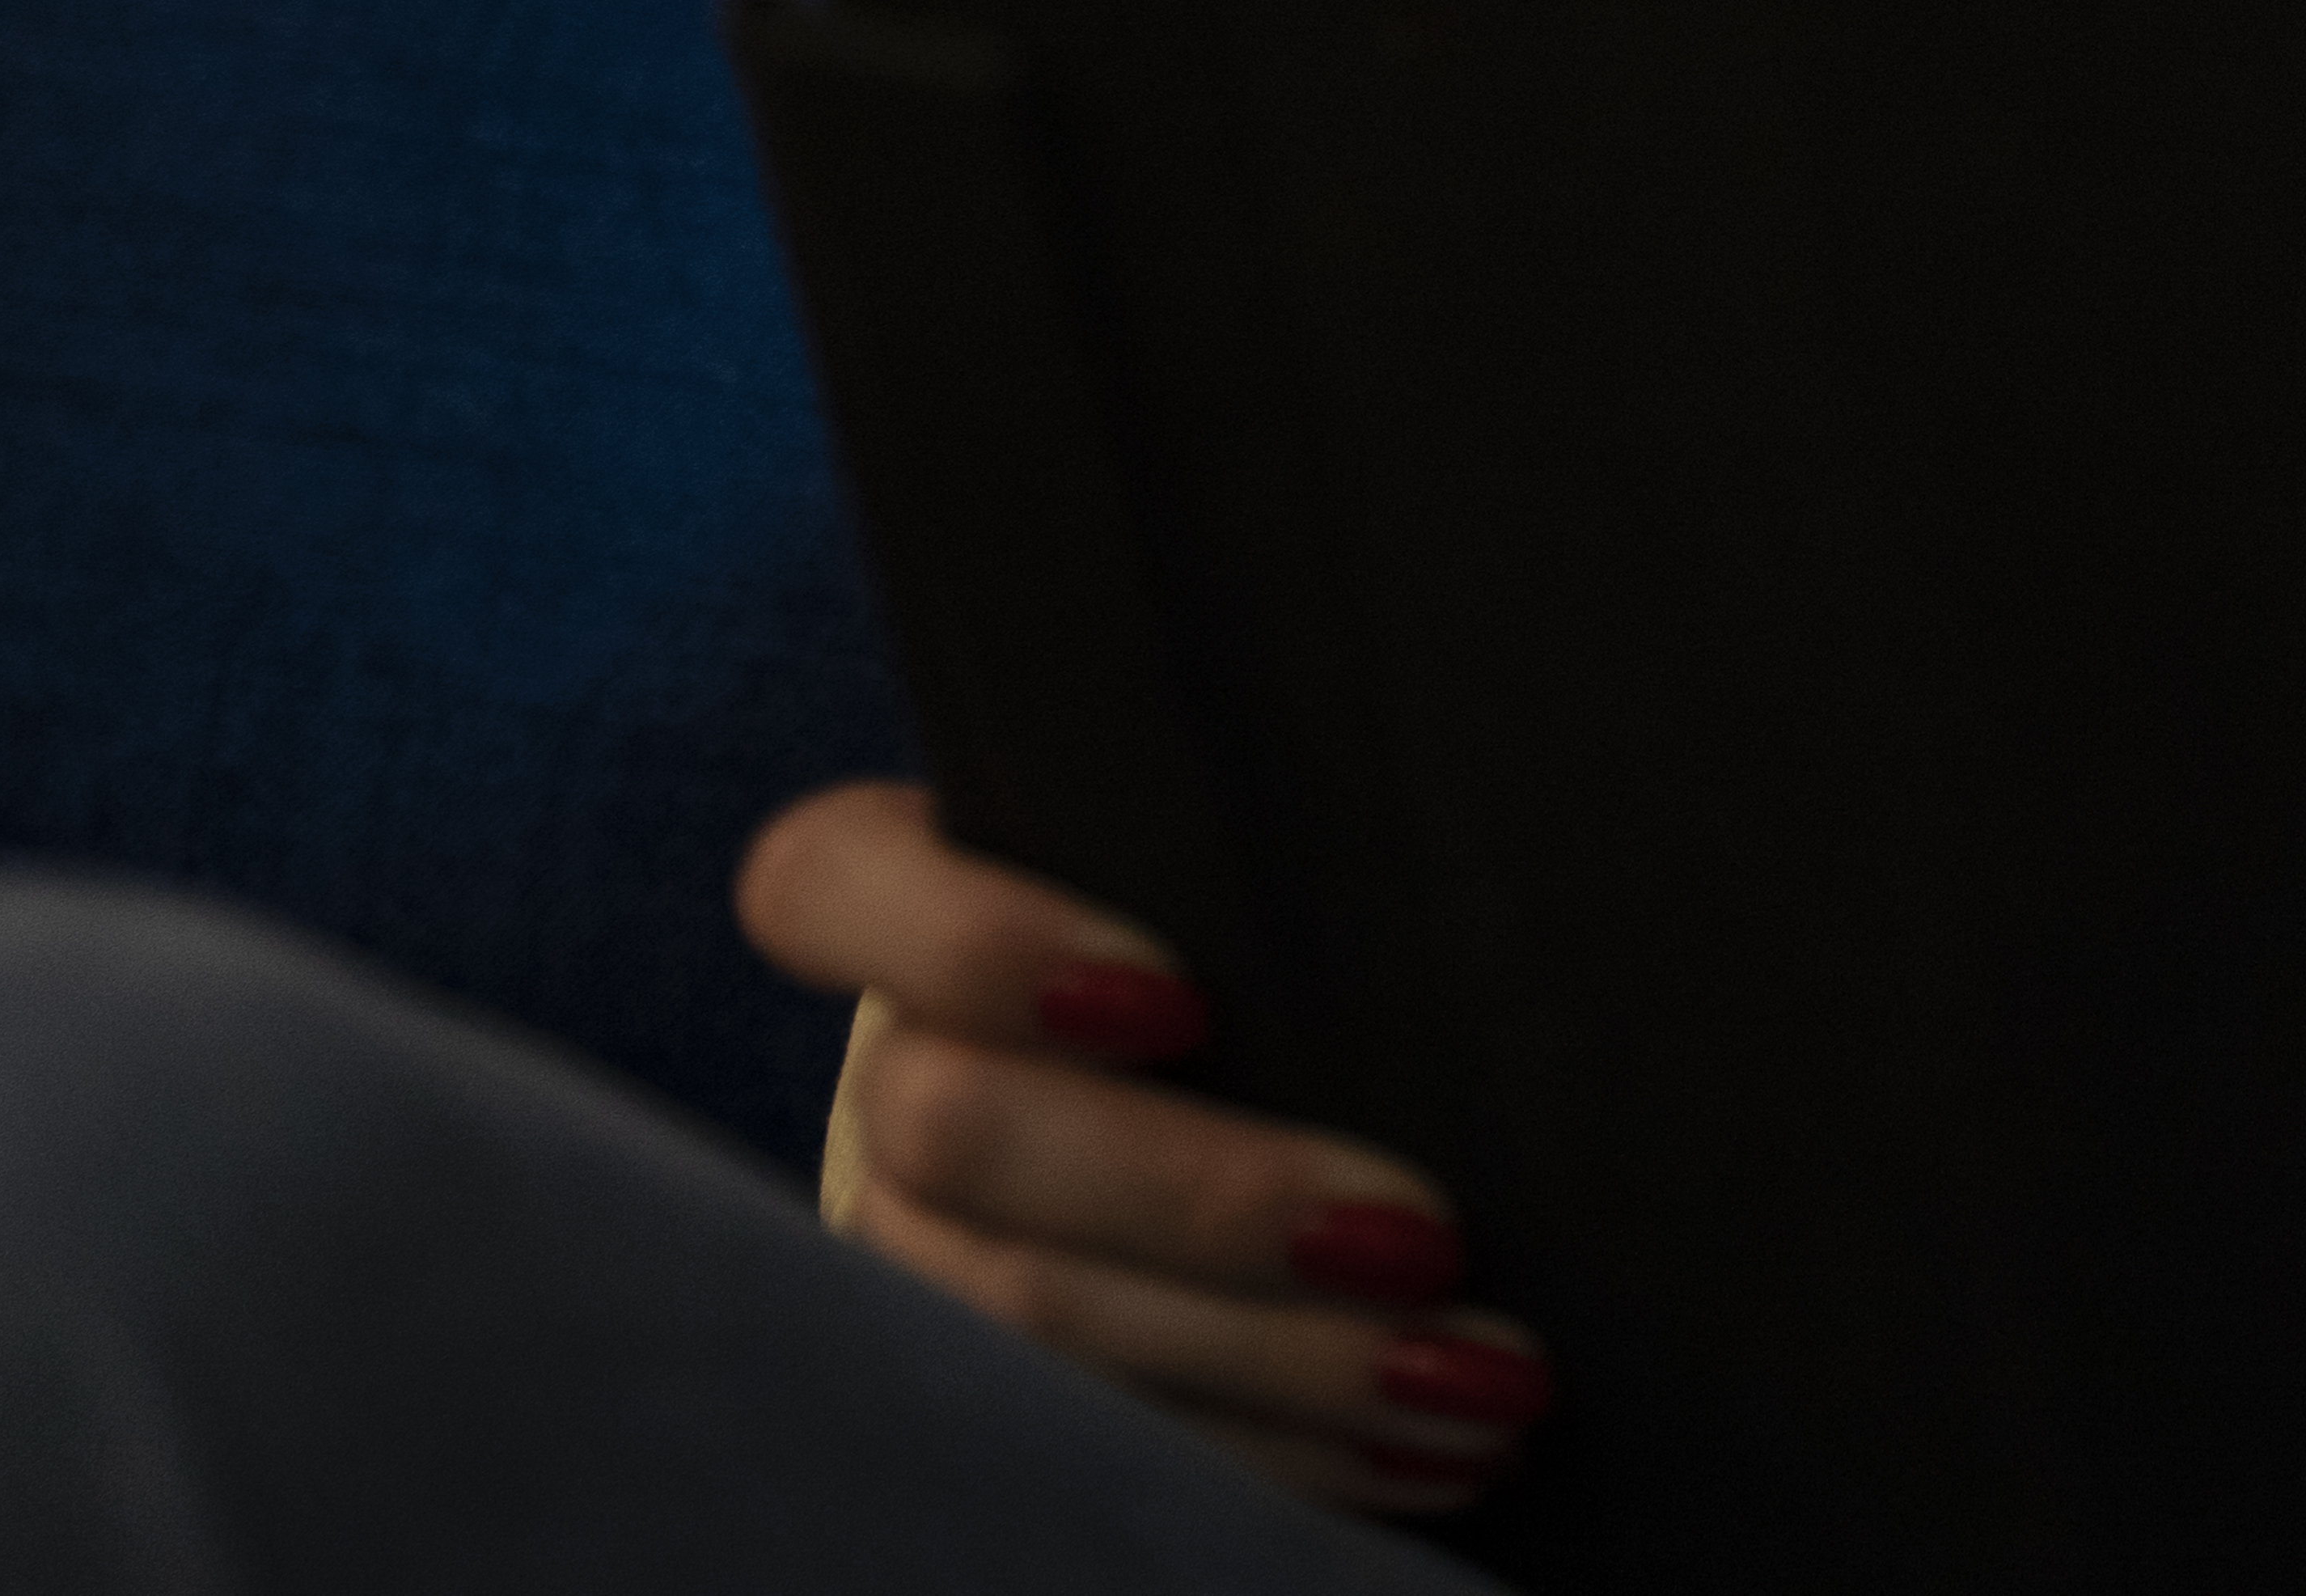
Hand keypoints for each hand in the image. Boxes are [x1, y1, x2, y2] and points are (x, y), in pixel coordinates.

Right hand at [735, 784, 1552, 1515]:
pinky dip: (1279, 1451)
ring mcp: (915, 1245)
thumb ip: (1268, 853)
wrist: (1291, 1071)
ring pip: (1027, 1316)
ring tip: (1479, 1377)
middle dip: (1205, 1200)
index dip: (977, 944)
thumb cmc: (1299, 919)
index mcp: (909, 898)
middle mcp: (886, 1077)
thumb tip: (1443, 868)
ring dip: (1277, 1358)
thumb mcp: (1256, 864)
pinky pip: (1102, 1437)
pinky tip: (1429, 1452)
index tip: (1181, 997)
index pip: (826, 886)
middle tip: (1425, 1238)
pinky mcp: (993, 1382)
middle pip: (959, 1133)